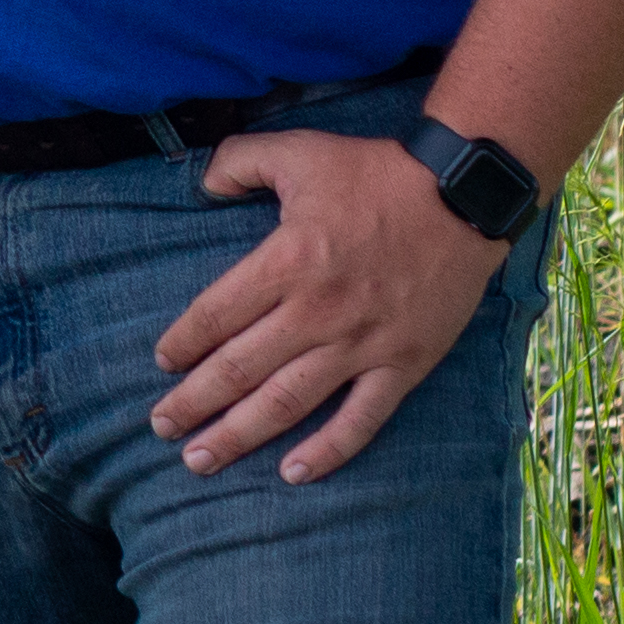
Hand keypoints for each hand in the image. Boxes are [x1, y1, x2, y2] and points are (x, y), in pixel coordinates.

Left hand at [148, 130, 507, 483]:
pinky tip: (292, 474)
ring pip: (287, 402)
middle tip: (160, 427)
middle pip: (240, 368)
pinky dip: (327, 451)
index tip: (161, 363)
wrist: (463, 197)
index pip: (216, 314)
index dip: (183, 343)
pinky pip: (360, 419)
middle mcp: (317, 312)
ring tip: (200, 460)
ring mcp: (361, 344)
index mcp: (286, 261)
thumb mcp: (298, 149)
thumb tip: (200, 183)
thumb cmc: (375, 173)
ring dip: (239, 434)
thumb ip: (238, 162)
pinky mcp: (402, 364)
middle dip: (194, 402)